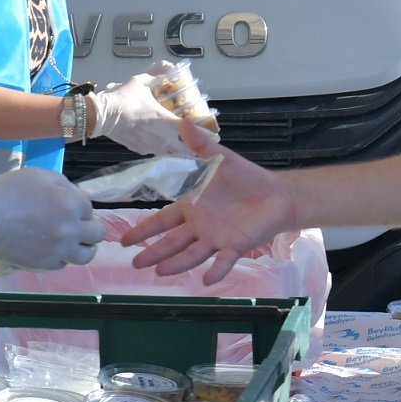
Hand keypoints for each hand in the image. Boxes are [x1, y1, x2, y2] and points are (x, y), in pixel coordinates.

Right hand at [0, 167, 105, 268]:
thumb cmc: (8, 191)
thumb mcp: (39, 175)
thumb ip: (62, 184)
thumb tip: (75, 195)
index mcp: (71, 203)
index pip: (89, 209)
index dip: (80, 209)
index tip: (72, 210)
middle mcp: (70, 228)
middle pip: (96, 234)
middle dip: (90, 229)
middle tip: (81, 228)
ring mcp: (59, 249)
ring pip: (86, 255)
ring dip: (85, 248)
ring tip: (78, 246)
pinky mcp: (45, 264)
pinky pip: (63, 264)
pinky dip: (61, 257)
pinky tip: (53, 251)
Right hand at [90, 67, 200, 157]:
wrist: (102, 116)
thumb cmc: (124, 99)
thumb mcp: (141, 81)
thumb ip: (155, 74)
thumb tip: (166, 66)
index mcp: (167, 121)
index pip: (193, 131)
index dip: (206, 134)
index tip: (214, 135)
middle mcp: (163, 138)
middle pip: (185, 150)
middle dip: (192, 149)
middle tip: (197, 147)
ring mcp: (151, 147)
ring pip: (169, 154)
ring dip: (175, 151)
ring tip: (179, 149)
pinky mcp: (139, 151)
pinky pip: (153, 153)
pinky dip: (158, 150)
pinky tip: (156, 146)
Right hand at [123, 121, 293, 283]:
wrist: (276, 194)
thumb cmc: (245, 178)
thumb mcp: (220, 159)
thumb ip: (201, 145)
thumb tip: (184, 121)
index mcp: (191, 207)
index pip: (162, 221)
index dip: (143, 230)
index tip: (124, 240)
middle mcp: (199, 227)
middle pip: (171, 242)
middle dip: (153, 252)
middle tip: (135, 263)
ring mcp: (216, 238)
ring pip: (192, 254)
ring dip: (177, 263)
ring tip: (161, 271)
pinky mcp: (236, 245)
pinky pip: (223, 260)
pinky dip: (216, 270)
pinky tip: (206, 280)